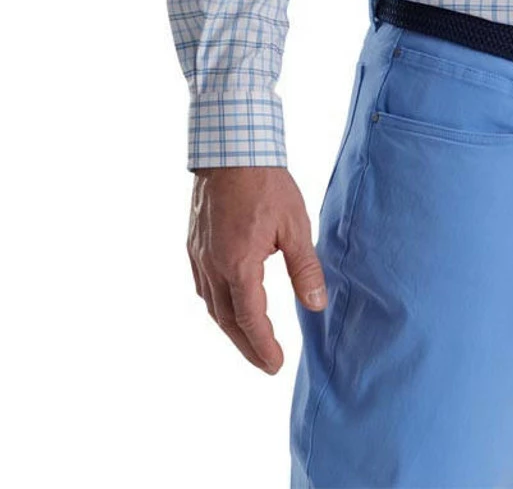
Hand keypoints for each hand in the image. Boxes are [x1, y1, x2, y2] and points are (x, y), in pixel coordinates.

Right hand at [187, 166, 327, 373]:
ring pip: (212, 306)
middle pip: (227, 321)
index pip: (251, 319)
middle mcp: (212, 266)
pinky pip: (203, 287)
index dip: (263, 346)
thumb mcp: (295, 225)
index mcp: (239, 264)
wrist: (231, 149)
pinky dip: (219, 305)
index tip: (276, 365)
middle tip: (265, 363)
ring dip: (231, 328)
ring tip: (251, 341)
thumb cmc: (267, 182)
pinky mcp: (193, 246)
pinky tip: (231, 306)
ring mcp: (198, 257)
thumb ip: (304, 268)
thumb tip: (316, 305)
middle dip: (247, 346)